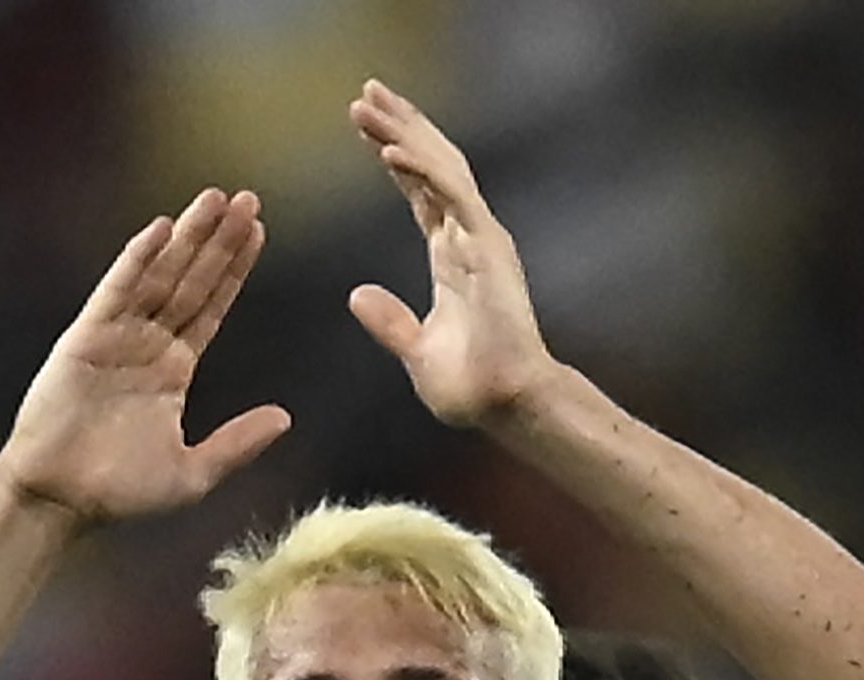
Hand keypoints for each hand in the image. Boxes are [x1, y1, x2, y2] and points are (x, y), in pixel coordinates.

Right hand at [0, 188, 290, 524]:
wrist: (60, 498)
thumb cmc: (119, 491)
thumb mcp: (193, 473)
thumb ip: (237, 443)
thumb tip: (285, 417)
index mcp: (172, 369)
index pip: (211, 307)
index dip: (234, 269)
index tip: (257, 231)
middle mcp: (148, 344)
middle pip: (191, 280)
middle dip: (218, 240)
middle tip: (246, 197)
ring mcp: (117, 336)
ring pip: (160, 276)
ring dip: (186, 238)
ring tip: (213, 199)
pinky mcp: (86, 337)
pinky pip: (117, 291)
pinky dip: (137, 260)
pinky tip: (160, 230)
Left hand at [346, 79, 557, 425]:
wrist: (506, 404)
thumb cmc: (472, 386)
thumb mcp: (417, 349)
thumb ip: (390, 321)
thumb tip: (358, 294)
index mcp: (451, 256)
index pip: (420, 191)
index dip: (394, 154)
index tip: (366, 125)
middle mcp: (469, 238)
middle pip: (431, 165)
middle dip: (400, 125)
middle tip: (365, 91)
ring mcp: (481, 239)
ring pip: (440, 169)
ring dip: (403, 133)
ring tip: (367, 104)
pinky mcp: (488, 249)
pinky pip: (451, 198)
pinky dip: (421, 170)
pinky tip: (388, 150)